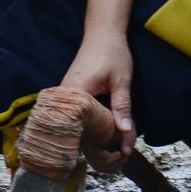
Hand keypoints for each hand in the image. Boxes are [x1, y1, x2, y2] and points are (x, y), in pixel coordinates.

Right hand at [62, 29, 134, 171]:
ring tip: (119, 154)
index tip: (121, 155)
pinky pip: (79, 125)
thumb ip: (122, 106)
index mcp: (74, 96)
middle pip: (77, 139)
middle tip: (122, 158)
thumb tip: (125, 133)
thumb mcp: (122, 80)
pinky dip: (94, 136)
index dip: (103, 150)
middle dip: (100, 154)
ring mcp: (66, 103)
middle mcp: (64, 102)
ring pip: (78, 134)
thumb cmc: (112, 53)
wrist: (102, 33)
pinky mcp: (71, 103)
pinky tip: (109, 142)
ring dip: (97, 147)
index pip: (84, 134)